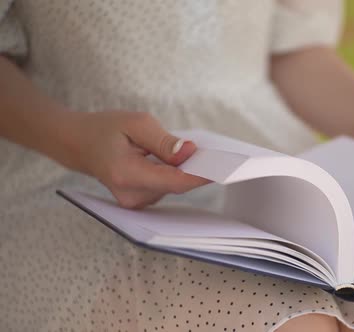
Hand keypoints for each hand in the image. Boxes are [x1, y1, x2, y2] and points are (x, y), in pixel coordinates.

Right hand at [63, 111, 209, 207]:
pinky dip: (174, 174)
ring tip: (190, 152)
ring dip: (185, 170)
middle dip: (196, 169)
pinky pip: (165, 187)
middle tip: (215, 154)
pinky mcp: (138, 201)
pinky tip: (177, 161)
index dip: (201, 175)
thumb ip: (163, 140)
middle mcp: (131, 195)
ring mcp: (134, 201)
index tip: (224, 167)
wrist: (77, 143)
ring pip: (173, 186)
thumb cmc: (104, 129)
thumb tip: (189, 152)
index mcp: (127, 174)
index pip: (175, 182)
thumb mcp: (136, 123)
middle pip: (177, 185)